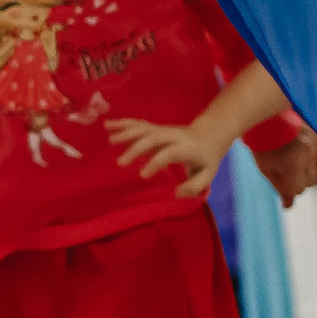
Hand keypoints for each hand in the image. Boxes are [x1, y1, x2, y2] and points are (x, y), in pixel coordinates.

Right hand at [106, 118, 231, 198]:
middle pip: (151, 138)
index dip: (155, 163)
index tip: (142, 176)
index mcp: (185, 148)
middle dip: (135, 149)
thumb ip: (195, 186)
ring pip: (143, 128)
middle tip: (120, 163)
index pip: (168, 153)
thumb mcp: (208, 175)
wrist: (209, 135)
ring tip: (110, 141)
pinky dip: (122, 123)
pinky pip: (138, 124)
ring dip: (126, 133)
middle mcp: (172, 135)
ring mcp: (162, 129)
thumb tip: (176, 193)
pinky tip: (108, 125)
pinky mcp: (155, 127)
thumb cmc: (206, 159)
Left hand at [254, 132, 316, 207]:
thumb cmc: (262, 144)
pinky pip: (314, 156)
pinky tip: (292, 150)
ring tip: (286, 160)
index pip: (297, 189)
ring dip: (302, 171)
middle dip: (297, 183)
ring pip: (314, 170)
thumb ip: (279, 187)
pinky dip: (305, 158)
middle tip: (283, 175)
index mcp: (293, 164)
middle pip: (309, 182)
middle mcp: (308, 155)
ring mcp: (314, 145)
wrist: (265, 115)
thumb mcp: (266, 168)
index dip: (288, 192)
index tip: (284, 198)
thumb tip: (288, 206)